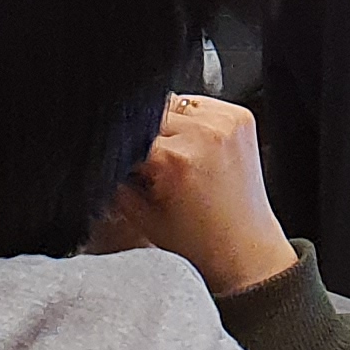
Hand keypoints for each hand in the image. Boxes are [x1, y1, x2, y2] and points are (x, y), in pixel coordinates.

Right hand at [99, 93, 299, 296]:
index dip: (122, 152)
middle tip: (156, 169)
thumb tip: (106, 155)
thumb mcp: (141, 216)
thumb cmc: (199, 240)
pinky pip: (201, 104)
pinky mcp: (241, 117)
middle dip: (146, 138)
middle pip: (151, 114)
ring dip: (169, 126)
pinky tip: (197, 150)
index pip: (129, 133)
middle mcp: (204, 134)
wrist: (244, 246)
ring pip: (175, 104)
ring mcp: (226, 122)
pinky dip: (192, 121)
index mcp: (175, 157)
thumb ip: (117, 181)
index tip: (128, 167)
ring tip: (180, 161)